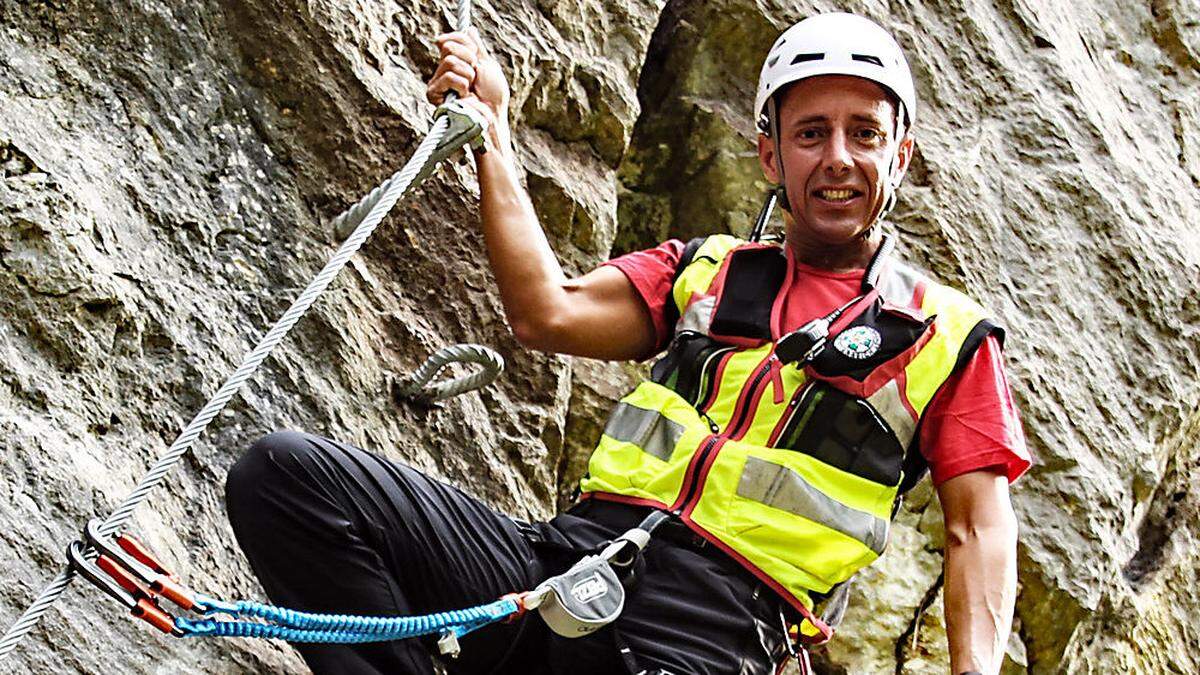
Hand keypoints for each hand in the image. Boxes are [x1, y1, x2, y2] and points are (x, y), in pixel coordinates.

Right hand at [427, 28, 510, 144]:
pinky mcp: (434, 94)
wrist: (491, 116)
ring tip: (470, 89)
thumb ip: (476, 48)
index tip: (476, 60)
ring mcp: (438, 82)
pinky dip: (461, 85)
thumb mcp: (487, 65)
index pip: (451, 39)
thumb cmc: (493, 96)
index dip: (467, 46)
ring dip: (467, 75)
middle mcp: (444, 70)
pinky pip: (447, 77)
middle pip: (449, 47)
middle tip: (474, 78)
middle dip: (468, 61)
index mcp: (456, 62)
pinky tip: (463, 96)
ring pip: (449, 61)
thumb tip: (469, 30)